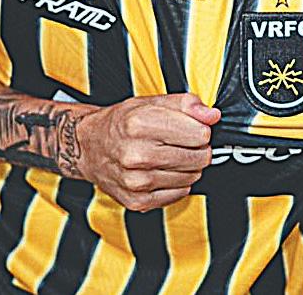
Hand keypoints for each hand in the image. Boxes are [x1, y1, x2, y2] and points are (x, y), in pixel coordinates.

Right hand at [77, 93, 219, 211]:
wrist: (91, 147)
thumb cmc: (121, 123)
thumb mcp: (150, 101)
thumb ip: (185, 104)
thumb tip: (211, 115)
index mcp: (139, 124)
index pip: (199, 133)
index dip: (201, 128)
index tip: (194, 126)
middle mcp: (136, 154)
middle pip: (198, 157)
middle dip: (198, 148)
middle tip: (184, 141)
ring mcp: (137, 181)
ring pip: (192, 177)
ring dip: (188, 166)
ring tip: (171, 154)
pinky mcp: (138, 201)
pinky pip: (179, 194)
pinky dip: (177, 182)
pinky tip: (163, 169)